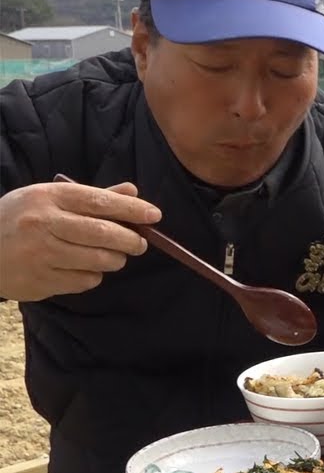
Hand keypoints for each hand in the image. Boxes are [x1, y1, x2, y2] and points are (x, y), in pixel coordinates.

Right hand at [0, 181, 160, 301]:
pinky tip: (81, 268)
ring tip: (112, 256)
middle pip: (103, 234)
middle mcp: (43, 224)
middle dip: (131, 240)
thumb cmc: (20, 219)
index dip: (132, 209)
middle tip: (140, 244)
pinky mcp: (40, 281)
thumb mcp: (48, 199)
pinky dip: (92, 276)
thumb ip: (92, 197)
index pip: (100, 201)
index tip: (154, 215)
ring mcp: (40, 255)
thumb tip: (132, 191)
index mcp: (48, 198)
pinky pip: (84, 281)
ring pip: (98, 261)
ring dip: (114, 260)